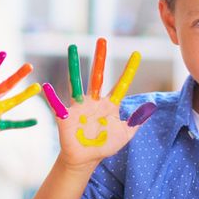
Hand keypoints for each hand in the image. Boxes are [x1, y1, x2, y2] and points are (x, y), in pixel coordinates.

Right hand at [41, 38, 155, 167]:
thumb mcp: (125, 134)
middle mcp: (94, 101)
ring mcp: (80, 107)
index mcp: (110, 105)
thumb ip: (137, 120)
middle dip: (100, 59)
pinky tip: (47, 86)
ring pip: (76, 82)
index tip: (136, 54)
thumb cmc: (105, 145)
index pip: (121, 84)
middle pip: (98, 76)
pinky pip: (57, 105)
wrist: (86, 158)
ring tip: (72, 48)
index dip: (129, 71)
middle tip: (102, 40)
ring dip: (74, 65)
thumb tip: (151, 106)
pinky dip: (52, 97)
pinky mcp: (66, 117)